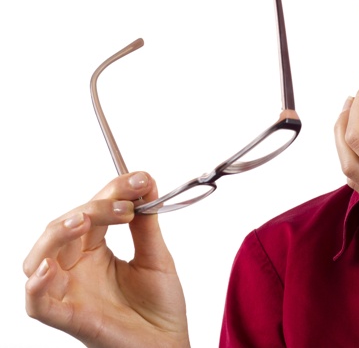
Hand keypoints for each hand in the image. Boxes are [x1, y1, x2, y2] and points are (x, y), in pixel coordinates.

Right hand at [24, 172, 188, 347]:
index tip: (141, 179)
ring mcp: (70, 291)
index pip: (93, 211)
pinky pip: (37, 303)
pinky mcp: (69, 318)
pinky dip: (36, 285)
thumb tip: (146, 182)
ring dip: (58, 233)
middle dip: (94, 207)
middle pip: (65, 227)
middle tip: (127, 202)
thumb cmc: (160, 306)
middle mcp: (76, 268)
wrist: (169, 345)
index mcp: (95, 250)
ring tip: (85, 220)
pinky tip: (47, 267)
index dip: (113, 191)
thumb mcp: (156, 257)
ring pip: (41, 256)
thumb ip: (147, 223)